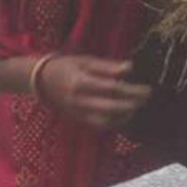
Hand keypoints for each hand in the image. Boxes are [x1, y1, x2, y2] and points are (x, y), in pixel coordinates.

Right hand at [34, 54, 151, 130]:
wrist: (40, 80)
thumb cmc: (65, 66)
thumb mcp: (85, 60)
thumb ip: (107, 66)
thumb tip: (130, 68)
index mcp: (81, 82)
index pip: (113, 88)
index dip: (132, 90)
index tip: (147, 88)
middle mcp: (80, 100)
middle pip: (112, 106)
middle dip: (133, 104)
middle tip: (146, 98)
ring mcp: (78, 111)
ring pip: (106, 120)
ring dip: (125, 115)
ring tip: (136, 106)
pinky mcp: (77, 118)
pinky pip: (99, 125)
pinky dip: (114, 122)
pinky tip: (123, 115)